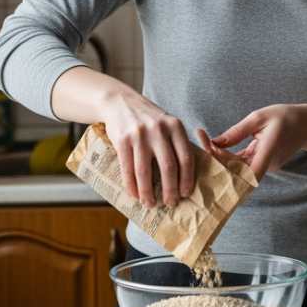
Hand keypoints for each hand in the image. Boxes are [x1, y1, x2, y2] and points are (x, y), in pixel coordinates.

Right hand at [96, 87, 196, 209]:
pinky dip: (131, 185)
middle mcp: (159, 130)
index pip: (186, 157)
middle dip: (170, 190)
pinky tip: (134, 195)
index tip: (186, 193)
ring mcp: (140, 135)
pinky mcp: (122, 141)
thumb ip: (175, 143)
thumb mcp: (166, 124)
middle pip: (168, 167)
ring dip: (148, 192)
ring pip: (145, 171)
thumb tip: (183, 176)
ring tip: (150, 204)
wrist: (119, 101)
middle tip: (171, 203)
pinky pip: (128, 168)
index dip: (187, 178)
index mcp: (175, 127)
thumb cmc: (147, 118)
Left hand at [210, 104, 306, 178]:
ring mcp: (266, 167)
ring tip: (205, 142)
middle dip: (217, 159)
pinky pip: (243, 165)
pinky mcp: (263, 165)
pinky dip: (229, 158)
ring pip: (238, 169)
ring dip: (221, 158)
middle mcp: (267, 164)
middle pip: (237, 171)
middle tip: (202, 141)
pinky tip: (217, 148)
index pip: (247, 174)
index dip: (227, 170)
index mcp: (269, 151)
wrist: (306, 125)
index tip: (211, 152)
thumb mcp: (259, 117)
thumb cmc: (285, 117)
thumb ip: (237, 131)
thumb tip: (215, 143)